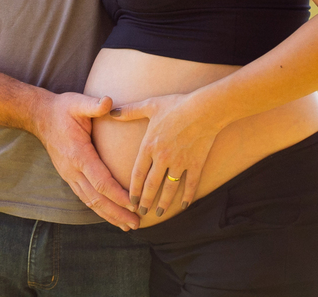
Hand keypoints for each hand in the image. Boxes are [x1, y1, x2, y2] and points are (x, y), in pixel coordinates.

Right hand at [32, 92, 139, 230]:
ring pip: (90, 202)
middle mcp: (72, 169)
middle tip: (136, 224)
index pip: (100, 181)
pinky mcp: (68, 176)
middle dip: (117, 212)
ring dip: (109, 215)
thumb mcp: (77, 102)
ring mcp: (69, 174)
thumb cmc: (62, 109)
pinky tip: (111, 214)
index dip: (117, 195)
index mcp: (78, 154)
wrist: (39, 116)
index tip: (134, 204)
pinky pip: (85, 197)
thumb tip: (108, 102)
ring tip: (127, 225)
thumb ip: (93, 104)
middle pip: (97, 198)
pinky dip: (99, 209)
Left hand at [109, 93, 220, 218]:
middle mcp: (162, 157)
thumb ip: (130, 111)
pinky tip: (184, 206)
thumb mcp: (149, 106)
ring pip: (169, 188)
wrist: (205, 109)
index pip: (137, 173)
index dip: (133, 189)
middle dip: (146, 201)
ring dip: (164, 202)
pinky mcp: (196, 164)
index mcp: (149, 146)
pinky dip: (187, 196)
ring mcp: (180, 162)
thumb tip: (112, 111)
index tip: (130, 200)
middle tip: (141, 213)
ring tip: (159, 213)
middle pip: (152, 184)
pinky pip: (191, 184)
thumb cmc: (176, 105)